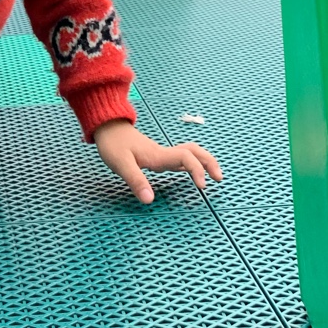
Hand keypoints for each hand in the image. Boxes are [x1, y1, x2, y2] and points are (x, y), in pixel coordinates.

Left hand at [93, 119, 221, 202]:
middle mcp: (163, 153)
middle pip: (194, 152)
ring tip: (213, 175)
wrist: (107, 126)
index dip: (197, 170)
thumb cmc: (113, 144)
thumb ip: (135, 181)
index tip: (202, 186)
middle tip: (219, 178)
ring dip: (203, 161)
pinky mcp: (157, 155)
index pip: (185, 158)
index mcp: (158, 156)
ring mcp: (161, 153)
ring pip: (189, 153)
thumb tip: (150, 200)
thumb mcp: (121, 164)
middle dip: (209, 163)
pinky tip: (192, 172)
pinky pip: (180, 157)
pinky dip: (192, 164)